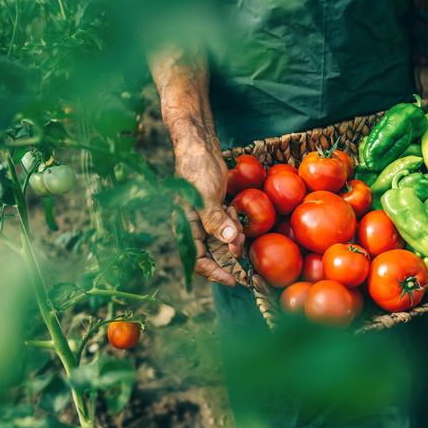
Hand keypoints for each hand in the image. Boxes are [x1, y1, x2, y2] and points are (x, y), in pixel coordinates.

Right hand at [175, 139, 244, 285]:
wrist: (199, 146)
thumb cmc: (197, 169)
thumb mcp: (205, 196)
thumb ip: (215, 220)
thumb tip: (229, 242)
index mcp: (185, 227)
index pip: (197, 260)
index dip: (214, 273)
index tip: (233, 281)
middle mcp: (194, 226)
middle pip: (212, 253)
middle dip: (229, 251)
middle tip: (243, 247)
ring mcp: (205, 217)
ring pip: (223, 238)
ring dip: (234, 235)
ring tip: (239, 223)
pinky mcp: (215, 208)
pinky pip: (228, 224)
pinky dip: (235, 221)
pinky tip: (234, 207)